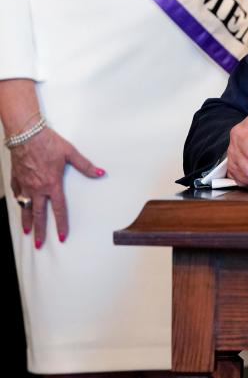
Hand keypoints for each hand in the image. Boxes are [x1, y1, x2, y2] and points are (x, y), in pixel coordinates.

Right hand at [9, 127, 103, 248]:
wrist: (26, 133)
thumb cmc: (48, 142)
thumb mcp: (70, 153)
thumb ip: (85, 166)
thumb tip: (101, 173)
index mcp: (52, 184)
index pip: (59, 209)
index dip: (61, 224)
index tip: (62, 237)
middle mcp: (37, 188)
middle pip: (39, 214)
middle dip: (40, 231)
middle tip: (39, 244)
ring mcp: (25, 184)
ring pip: (25, 207)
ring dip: (27, 221)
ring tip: (27, 232)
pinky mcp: (16, 177)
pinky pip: (16, 193)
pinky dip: (18, 201)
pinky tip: (19, 205)